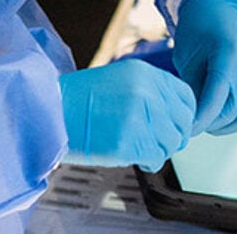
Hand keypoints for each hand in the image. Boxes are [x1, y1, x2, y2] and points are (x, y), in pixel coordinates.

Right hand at [59, 59, 194, 171]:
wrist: (50, 111)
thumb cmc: (79, 100)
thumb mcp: (119, 80)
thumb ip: (149, 92)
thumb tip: (173, 116)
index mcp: (146, 74)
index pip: (186, 97)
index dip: (184, 115)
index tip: (176, 125)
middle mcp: (146, 92)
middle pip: (182, 123)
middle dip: (173, 136)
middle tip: (157, 141)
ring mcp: (139, 117)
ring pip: (171, 143)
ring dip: (159, 150)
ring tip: (141, 148)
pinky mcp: (129, 142)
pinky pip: (155, 158)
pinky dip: (149, 162)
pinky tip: (136, 157)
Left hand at [172, 0, 236, 135]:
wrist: (220, 2)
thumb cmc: (198, 28)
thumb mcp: (188, 58)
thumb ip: (194, 90)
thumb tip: (195, 122)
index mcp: (229, 54)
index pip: (215, 100)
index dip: (200, 120)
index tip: (188, 130)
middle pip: (233, 109)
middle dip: (212, 123)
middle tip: (197, 125)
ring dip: (231, 124)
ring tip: (214, 123)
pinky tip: (236, 116)